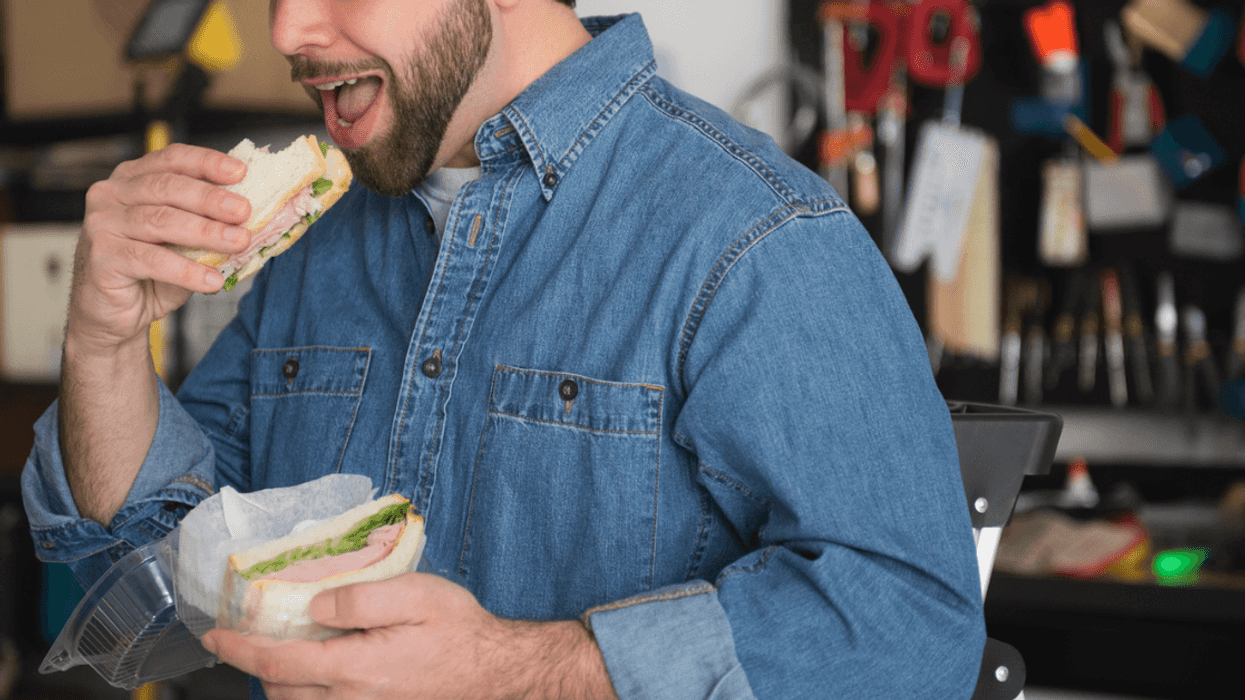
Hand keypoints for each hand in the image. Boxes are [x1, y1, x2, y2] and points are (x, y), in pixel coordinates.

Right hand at [68, 144, 251, 355]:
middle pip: (167, 187)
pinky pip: (150, 259)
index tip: (241, 172)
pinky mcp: (102, 256)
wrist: (116, 314)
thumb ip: (208, 224)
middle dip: (210, 198)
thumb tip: (253, 218)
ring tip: (238, 243)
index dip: (207, 162)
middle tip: (243, 211)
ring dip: (205, 231)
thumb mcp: (185, 243)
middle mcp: (112, 195)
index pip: (172, 159)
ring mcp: (103, 224)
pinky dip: (186, 271)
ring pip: (160, 220)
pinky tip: (211, 280)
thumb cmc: (153, 273)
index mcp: (133, 179)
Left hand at [202, 573, 618, 699]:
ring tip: (275, 653)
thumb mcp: (416, 594)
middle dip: (255, 664)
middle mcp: (354, 698)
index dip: (239, 649)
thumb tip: (315, 606)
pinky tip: (312, 675)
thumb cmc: (460, 629)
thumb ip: (360, 599)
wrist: (496, 670)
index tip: (214, 636)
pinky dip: (304, 694)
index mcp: (357, 667)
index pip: (279, 660)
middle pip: (281, 688)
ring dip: (278, 681)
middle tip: (242, 636)